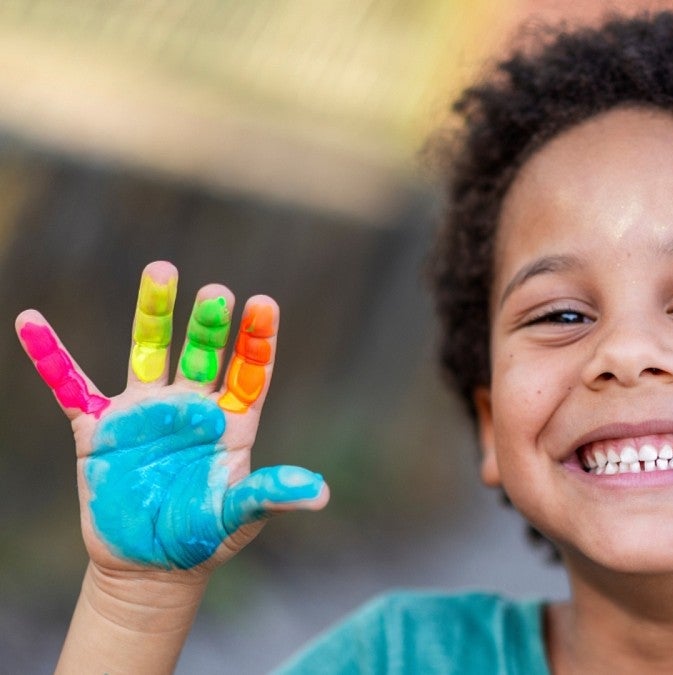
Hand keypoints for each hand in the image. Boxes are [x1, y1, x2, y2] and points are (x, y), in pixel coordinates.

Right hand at [15, 261, 328, 576]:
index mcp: (232, 421)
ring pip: (148, 353)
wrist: (151, 566)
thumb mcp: (239, 516)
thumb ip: (271, 495)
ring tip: (161, 271)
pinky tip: (32, 323)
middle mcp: (191, 406)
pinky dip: (50, 357)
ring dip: (153, 314)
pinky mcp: (100, 431)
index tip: (264, 304)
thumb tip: (318, 494)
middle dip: (208, 324)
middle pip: (201, 353)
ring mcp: (145, 413)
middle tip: (216, 292)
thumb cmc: (205, 537)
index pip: (249, 371)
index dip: (257, 340)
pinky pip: (71, 388)